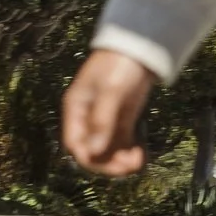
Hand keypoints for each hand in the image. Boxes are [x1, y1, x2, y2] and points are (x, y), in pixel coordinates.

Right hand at [62, 49, 157, 177]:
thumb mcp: (111, 91)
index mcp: (75, 109)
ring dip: (120, 159)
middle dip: (108, 162)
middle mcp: (87, 117)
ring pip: (109, 147)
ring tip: (137, 164)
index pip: (75, 143)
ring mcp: (106, 117)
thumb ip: (102, 121)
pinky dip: (129, 150)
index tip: (106, 165)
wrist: (140, 46)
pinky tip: (140, 157)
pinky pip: (122, 139)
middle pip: (92, 148)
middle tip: (128, 169)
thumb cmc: (119, 65)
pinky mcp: (123, 116)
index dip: (88, 158)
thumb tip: (95, 152)